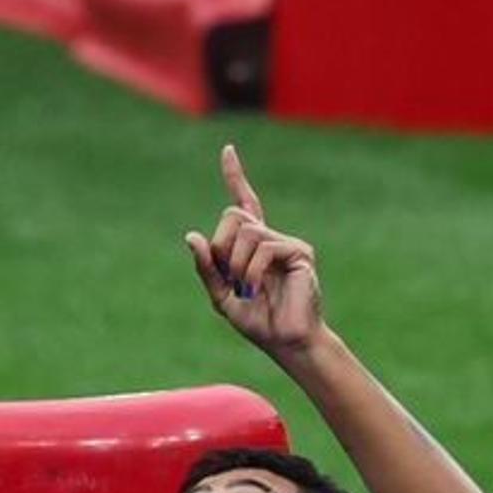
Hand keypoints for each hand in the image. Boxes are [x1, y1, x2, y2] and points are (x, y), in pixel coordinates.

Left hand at [183, 144, 324, 361]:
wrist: (286, 342)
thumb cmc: (257, 321)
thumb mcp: (220, 295)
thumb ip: (207, 267)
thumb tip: (191, 236)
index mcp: (252, 246)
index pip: (243, 203)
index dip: (235, 176)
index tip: (227, 150)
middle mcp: (271, 238)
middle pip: (232, 216)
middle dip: (220, 248)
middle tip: (231, 279)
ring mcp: (287, 243)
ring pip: (246, 232)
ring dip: (236, 266)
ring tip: (247, 290)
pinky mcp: (300, 252)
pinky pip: (264, 248)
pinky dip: (251, 272)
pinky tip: (255, 290)